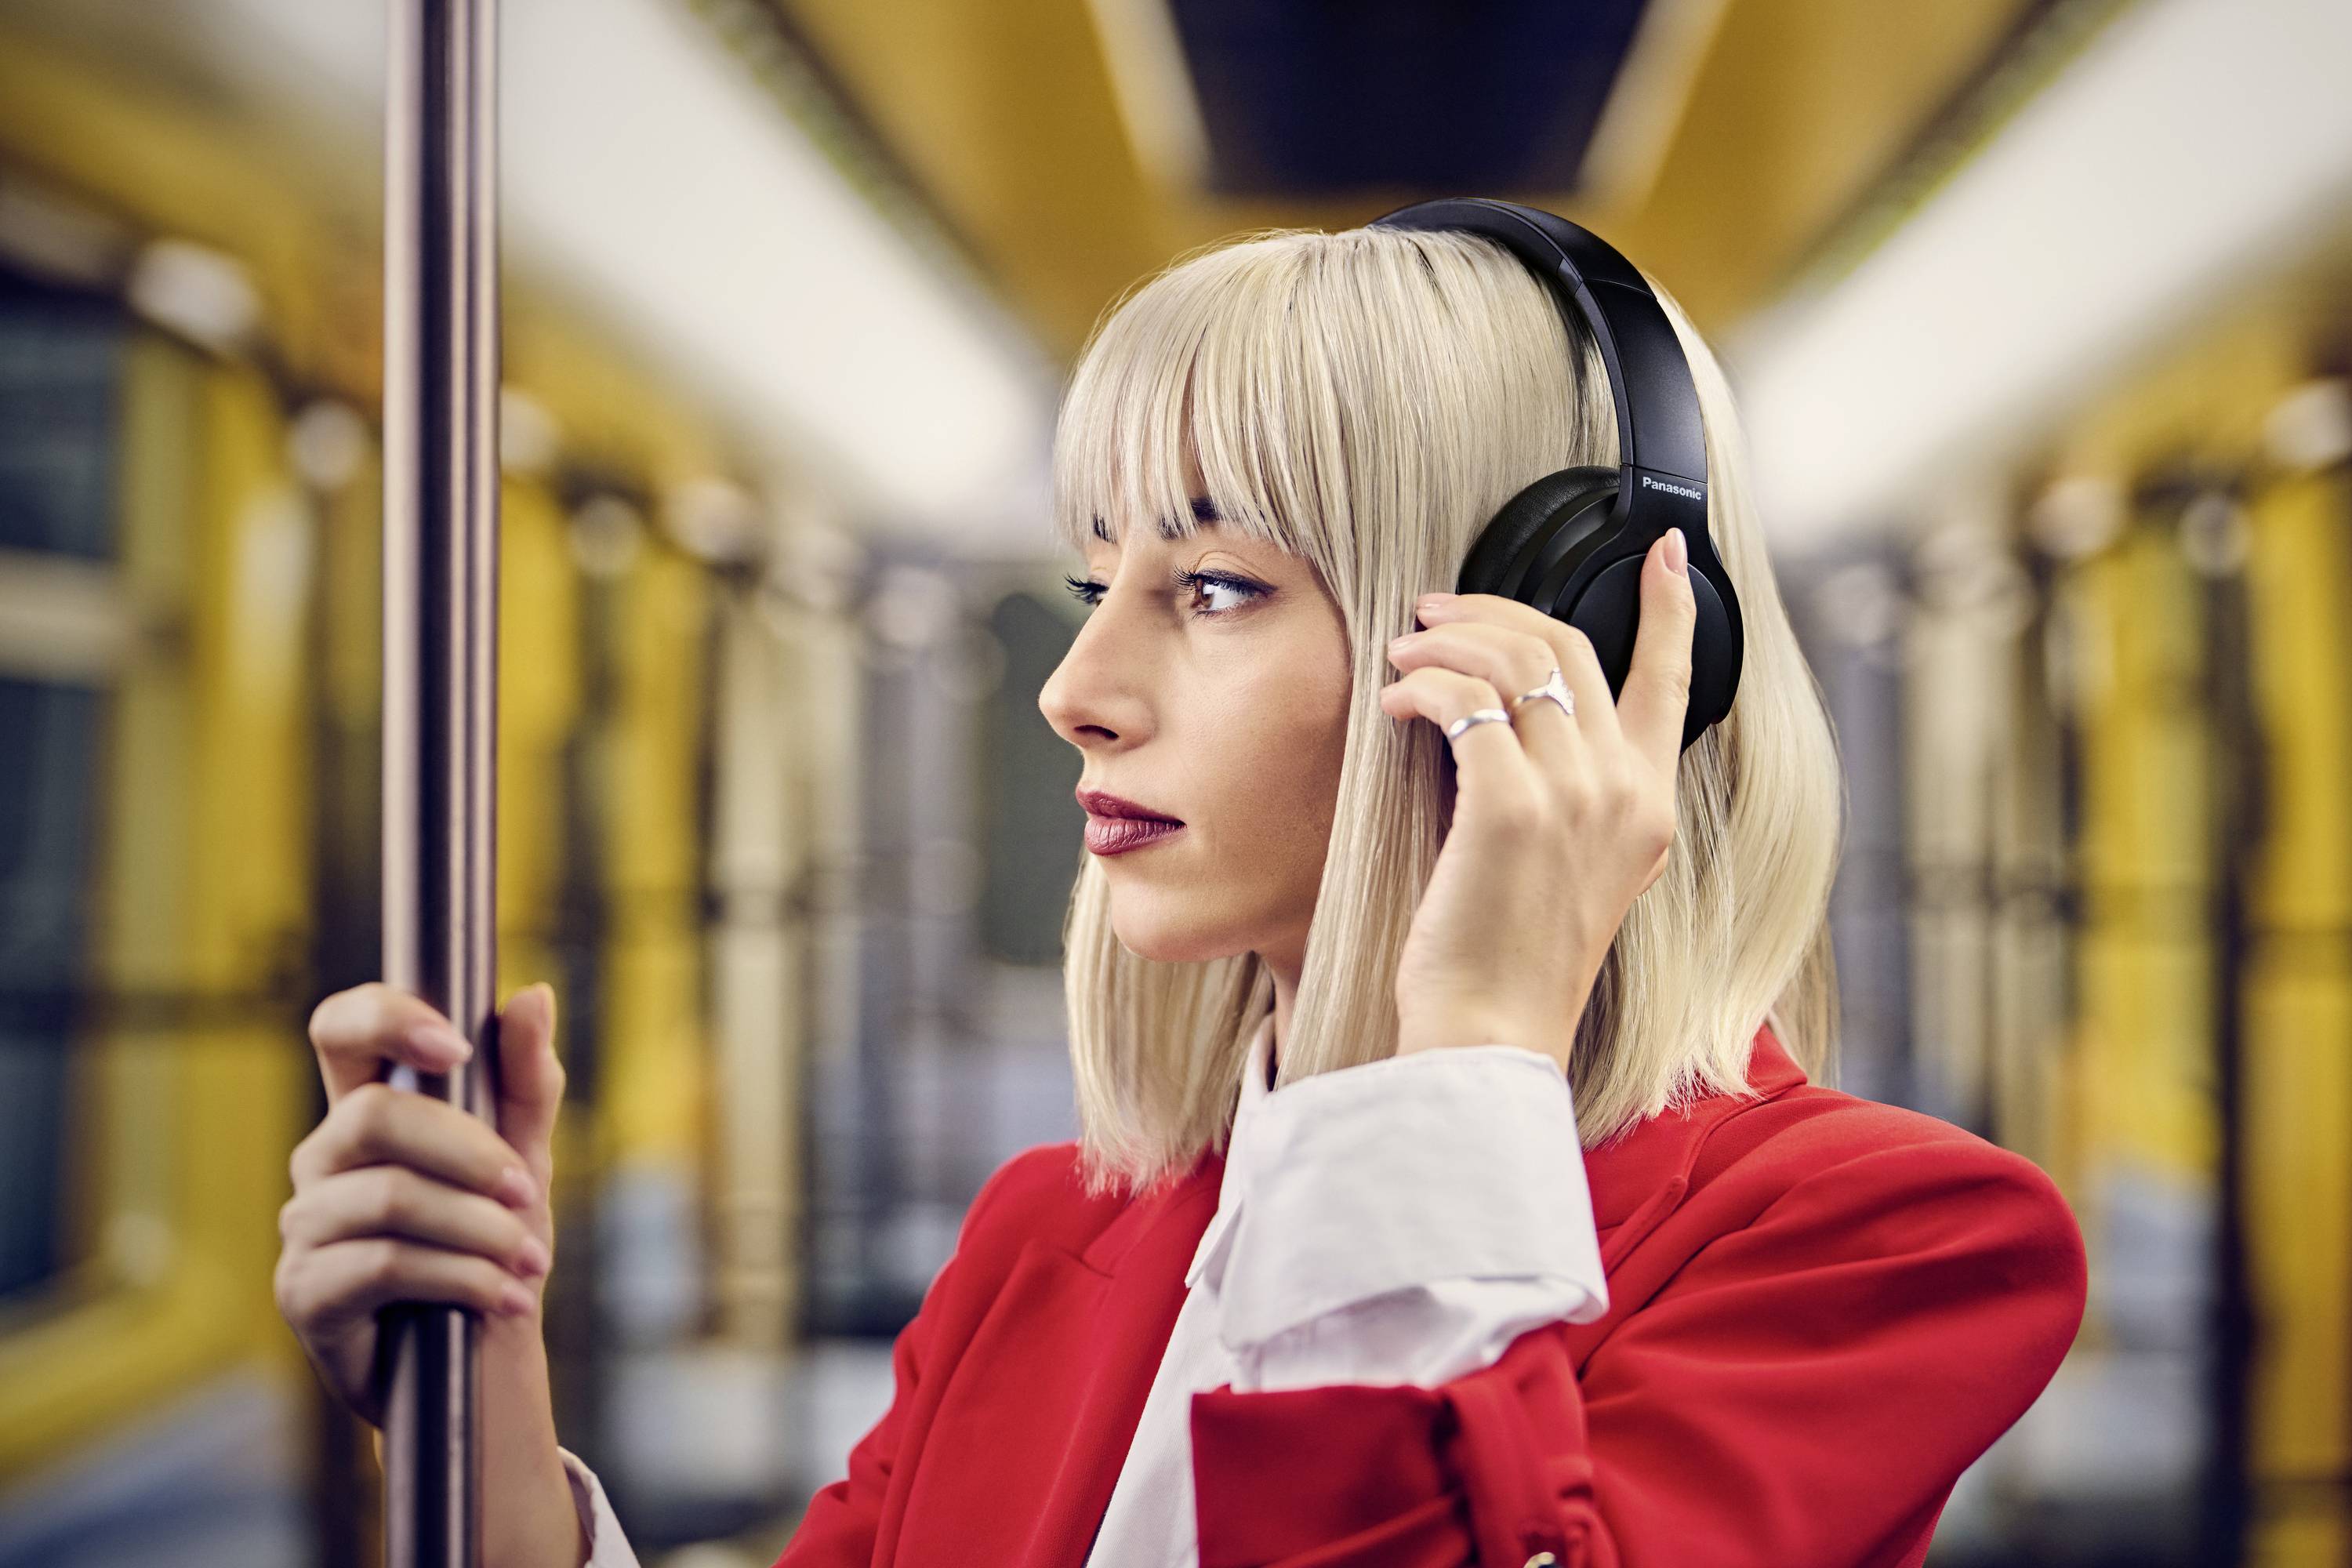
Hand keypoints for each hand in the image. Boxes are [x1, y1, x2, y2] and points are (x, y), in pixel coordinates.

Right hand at [274, 982, 566, 1426]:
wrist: (487, 1363)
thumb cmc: (497, 1248)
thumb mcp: (525, 1157)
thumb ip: (526, 1081)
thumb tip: (533, 995)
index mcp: (369, 1108)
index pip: (340, 1029)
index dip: (384, 1016)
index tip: (456, 1044)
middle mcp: (325, 1159)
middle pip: (375, 1115)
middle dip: (469, 1150)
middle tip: (527, 1191)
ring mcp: (305, 1225)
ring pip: (389, 1197)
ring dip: (478, 1228)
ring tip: (528, 1260)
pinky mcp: (303, 1292)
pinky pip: (382, 1264)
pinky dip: (462, 1277)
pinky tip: (505, 1298)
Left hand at [1379, 527, 1697, 1069]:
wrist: (1490, 1033)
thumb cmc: (1510, 960)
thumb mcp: (1575, 872)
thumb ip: (1574, 795)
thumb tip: (1515, 717)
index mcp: (1649, 806)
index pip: (1669, 680)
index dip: (1666, 606)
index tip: (1659, 551)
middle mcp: (1624, 791)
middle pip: (1567, 648)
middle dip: (1493, 610)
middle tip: (1431, 612)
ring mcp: (1574, 796)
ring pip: (1511, 664)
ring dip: (1443, 642)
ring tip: (1401, 656)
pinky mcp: (1511, 807)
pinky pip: (1464, 704)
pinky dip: (1421, 688)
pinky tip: (1393, 704)